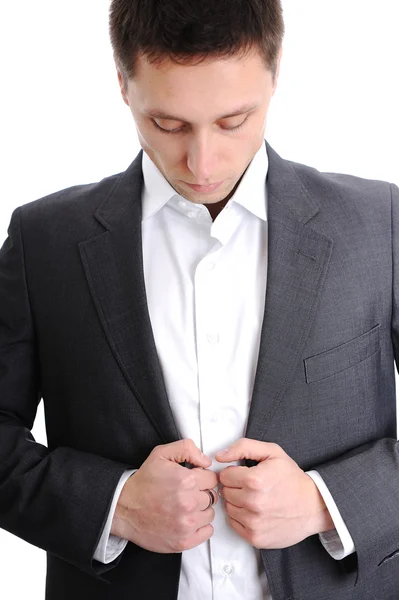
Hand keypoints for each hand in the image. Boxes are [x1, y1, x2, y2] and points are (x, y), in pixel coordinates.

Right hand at [111, 439, 217, 552]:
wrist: (124, 508)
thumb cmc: (143, 483)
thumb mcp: (161, 454)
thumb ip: (187, 449)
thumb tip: (206, 461)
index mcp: (186, 481)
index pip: (212, 479)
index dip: (202, 478)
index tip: (193, 481)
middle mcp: (188, 503)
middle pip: (212, 496)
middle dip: (201, 493)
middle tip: (185, 494)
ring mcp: (187, 524)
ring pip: (210, 514)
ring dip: (201, 510)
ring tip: (184, 507)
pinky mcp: (184, 540)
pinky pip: (207, 532)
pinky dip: (200, 526)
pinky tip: (187, 519)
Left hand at [215, 438, 333, 549]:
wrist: (313, 506)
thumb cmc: (292, 479)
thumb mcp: (272, 452)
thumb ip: (243, 447)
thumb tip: (219, 456)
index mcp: (254, 480)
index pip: (225, 475)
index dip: (235, 472)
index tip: (247, 474)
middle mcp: (252, 503)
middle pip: (225, 491)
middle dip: (236, 487)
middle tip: (253, 486)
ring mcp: (253, 523)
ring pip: (228, 507)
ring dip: (238, 502)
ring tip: (256, 498)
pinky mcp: (255, 537)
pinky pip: (234, 523)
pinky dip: (242, 517)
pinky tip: (256, 511)